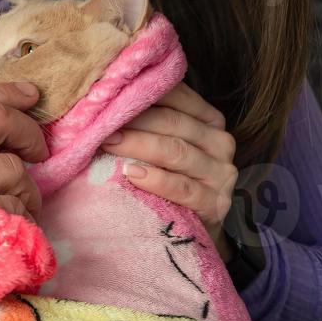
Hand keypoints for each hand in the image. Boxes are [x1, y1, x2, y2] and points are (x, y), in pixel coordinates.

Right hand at [0, 81, 49, 301]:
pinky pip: (10, 216)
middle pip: (0, 125)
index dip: (7, 94)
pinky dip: (20, 221)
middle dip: (29, 133)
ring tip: (27, 203)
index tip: (30, 95)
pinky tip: (18, 229)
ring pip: (12, 174)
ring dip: (28, 188)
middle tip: (40, 149)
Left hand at [99, 81, 238, 256]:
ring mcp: (221, 174)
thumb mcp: (161, 146)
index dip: (144, 92)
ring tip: (109, 143)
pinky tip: (131, 174)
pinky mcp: (215, 204)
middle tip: (100, 122)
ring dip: (138, 145)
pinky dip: (155, 179)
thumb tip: (106, 98)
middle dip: (134, 119)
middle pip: (173, 122)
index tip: (111, 93)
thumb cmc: (167, 179)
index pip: (179, 96)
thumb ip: (147, 122)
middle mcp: (220, 142)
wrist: (189, 229)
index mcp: (209, 120)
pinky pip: (182, 187)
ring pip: (176, 151)